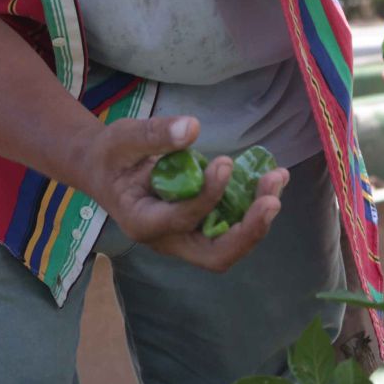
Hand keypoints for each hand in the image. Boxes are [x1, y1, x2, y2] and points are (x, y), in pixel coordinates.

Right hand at [75, 116, 287, 271]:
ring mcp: (186, 238)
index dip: (207, 197)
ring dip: (258, 219)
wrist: (107, 170)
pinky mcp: (202, 227)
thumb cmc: (112, 156)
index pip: (181, 220)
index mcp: (142, 222)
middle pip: (215, 256)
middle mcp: (167, 240)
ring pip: (229, 246)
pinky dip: (255, 207)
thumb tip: (192, 127)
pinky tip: (272, 177)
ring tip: (276, 178)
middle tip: (271, 200)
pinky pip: (233, 227)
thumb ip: (154, 134)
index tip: (224, 162)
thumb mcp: (123, 138)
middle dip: (248, 231)